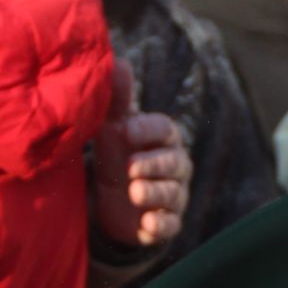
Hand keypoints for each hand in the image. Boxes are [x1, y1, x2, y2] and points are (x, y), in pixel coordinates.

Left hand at [93, 57, 191, 248]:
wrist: (112, 197)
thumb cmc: (118, 151)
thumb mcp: (114, 126)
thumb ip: (118, 99)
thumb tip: (119, 61)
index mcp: (164, 139)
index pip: (166, 130)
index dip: (148, 130)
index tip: (126, 131)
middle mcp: (176, 166)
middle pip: (174, 164)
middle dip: (155, 165)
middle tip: (131, 168)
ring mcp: (173, 196)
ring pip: (173, 195)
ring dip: (155, 194)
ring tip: (135, 193)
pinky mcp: (166, 223)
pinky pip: (171, 225)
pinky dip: (161, 225)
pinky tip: (147, 223)